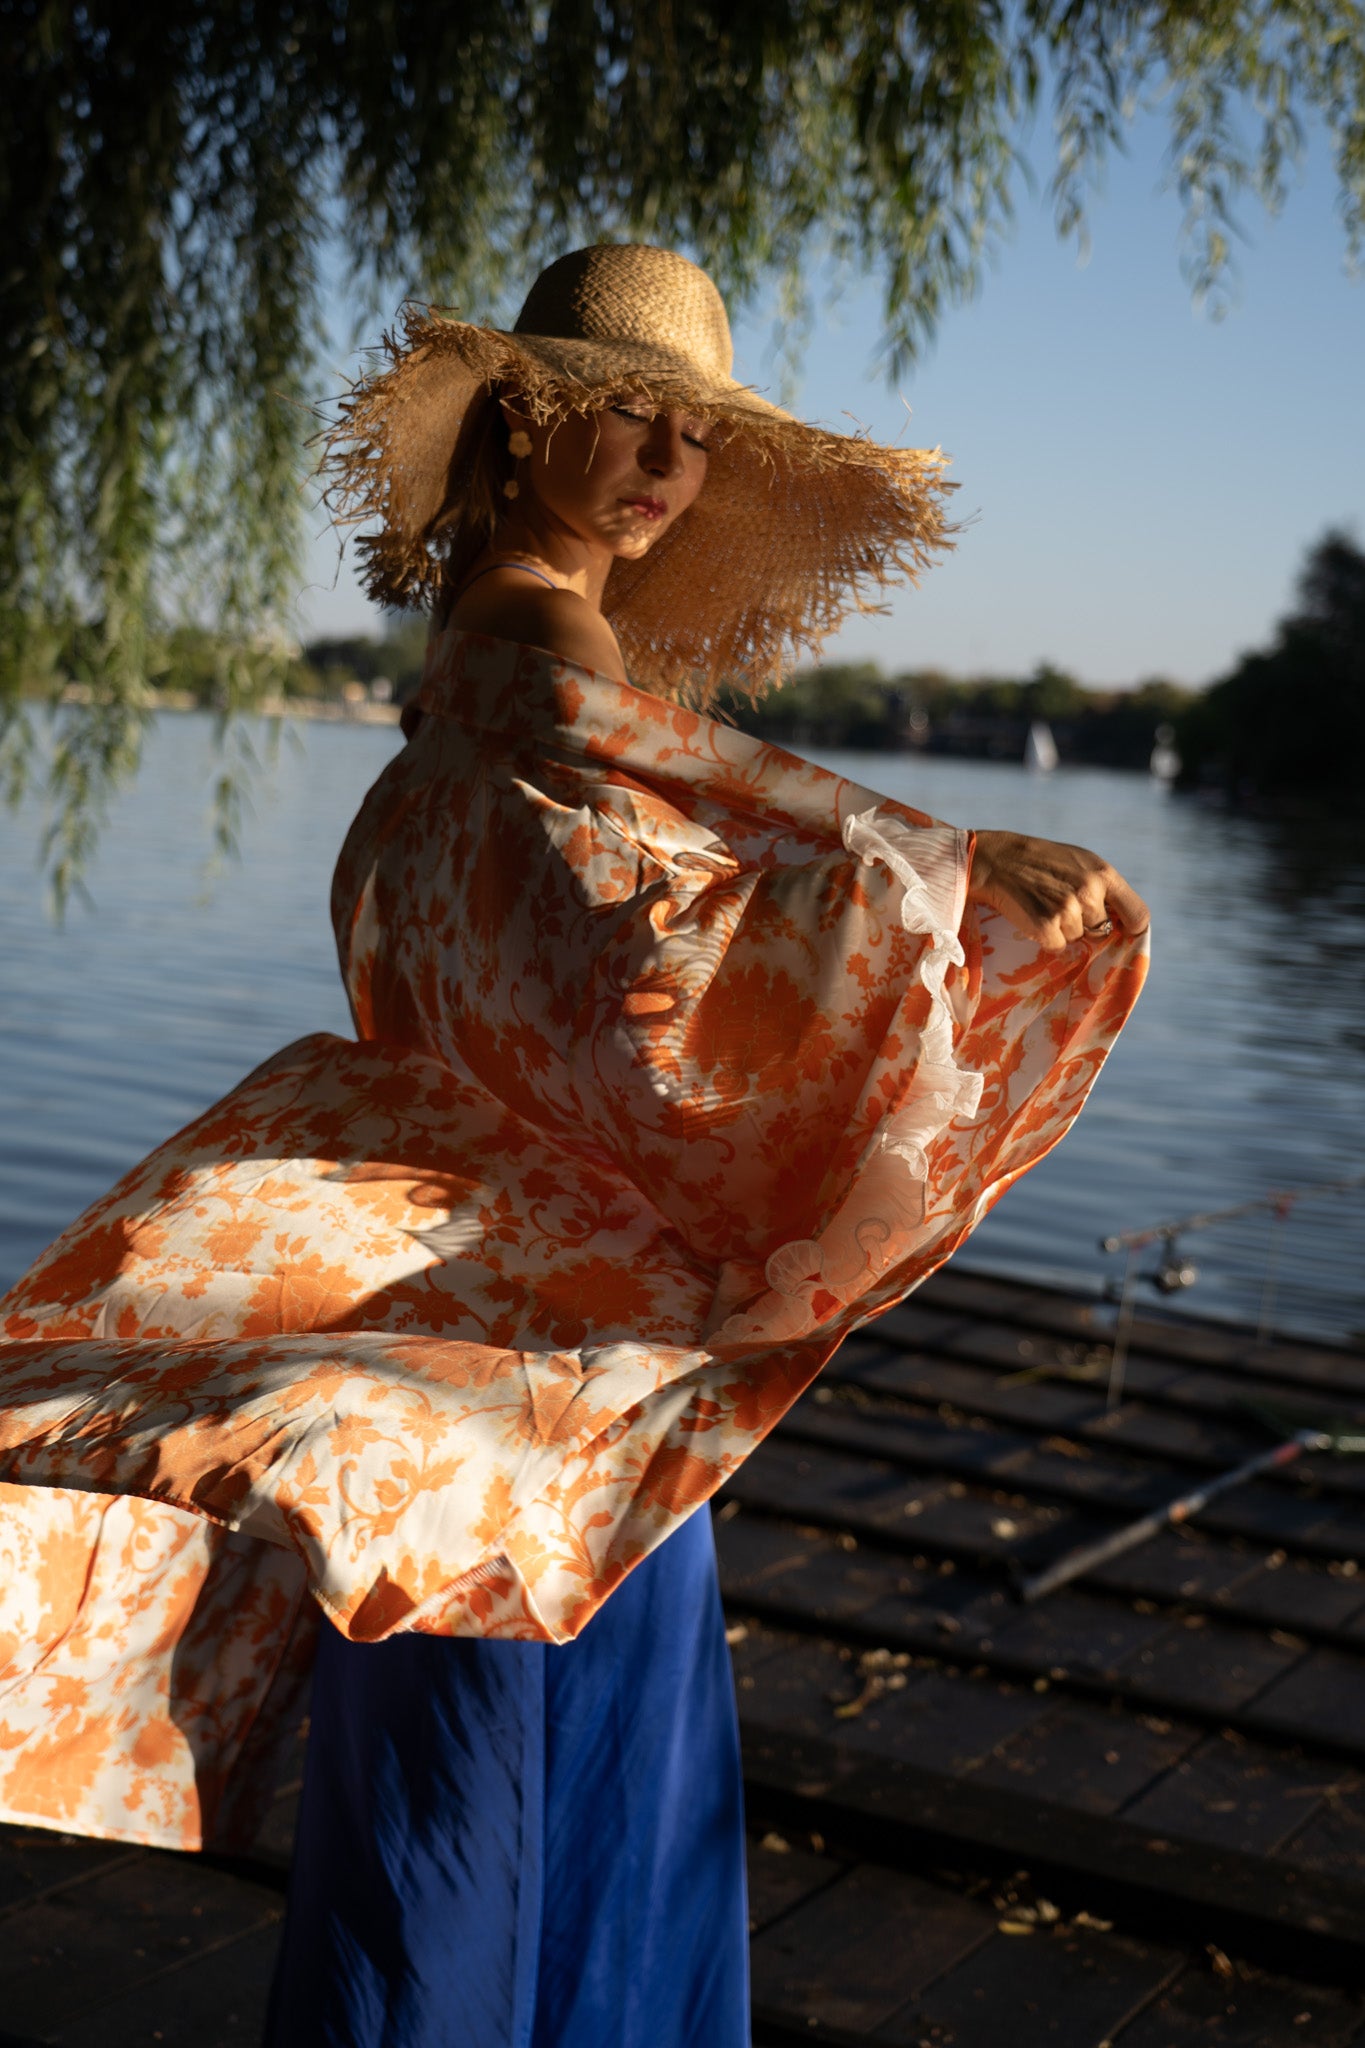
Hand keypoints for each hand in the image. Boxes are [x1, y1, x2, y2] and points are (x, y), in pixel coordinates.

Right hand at [968, 830, 1149, 951]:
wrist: (997, 860)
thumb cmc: (1040, 861)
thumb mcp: (1079, 861)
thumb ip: (1102, 885)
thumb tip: (1119, 919)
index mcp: (1103, 874)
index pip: (1138, 914)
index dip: (1132, 928)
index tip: (1124, 932)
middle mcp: (1090, 892)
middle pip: (1102, 929)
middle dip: (1085, 924)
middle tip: (1060, 905)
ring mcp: (1068, 911)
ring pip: (1077, 938)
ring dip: (1062, 929)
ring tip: (1043, 905)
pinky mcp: (1047, 927)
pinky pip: (1057, 946)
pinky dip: (1046, 937)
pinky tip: (1033, 916)